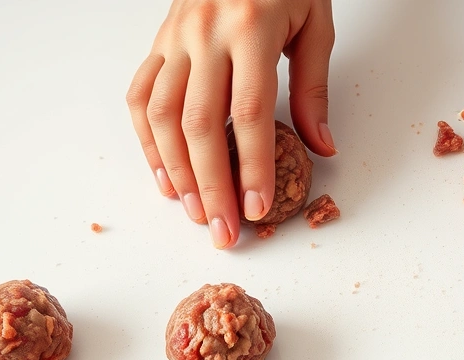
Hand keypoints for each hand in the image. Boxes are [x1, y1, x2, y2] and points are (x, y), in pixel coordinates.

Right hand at [126, 0, 335, 248]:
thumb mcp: (315, 24)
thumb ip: (314, 87)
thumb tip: (321, 147)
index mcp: (250, 29)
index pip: (248, 113)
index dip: (250, 166)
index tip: (255, 208)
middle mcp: (205, 34)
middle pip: (199, 124)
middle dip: (211, 185)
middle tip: (223, 230)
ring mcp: (175, 38)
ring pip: (163, 116)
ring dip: (176, 172)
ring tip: (194, 213)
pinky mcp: (158, 42)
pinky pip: (142, 97)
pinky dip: (149, 141)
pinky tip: (166, 176)